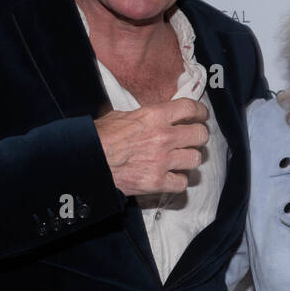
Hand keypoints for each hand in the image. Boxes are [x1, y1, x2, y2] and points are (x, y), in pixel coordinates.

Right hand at [94, 99, 209, 194]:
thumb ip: (143, 115)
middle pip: (200, 134)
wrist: (88, 161)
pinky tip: (171, 176)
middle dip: (199, 136)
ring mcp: (162, 161)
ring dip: (189, 159)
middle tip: (193, 139)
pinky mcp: (158, 182)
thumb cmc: (99, 138)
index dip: (200, 112)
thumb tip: (153, 115)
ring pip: (195, 159)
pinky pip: (182, 182)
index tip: (201, 116)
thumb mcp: (120, 115)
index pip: (190, 108)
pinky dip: (178, 181)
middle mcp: (163, 137)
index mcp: (154, 116)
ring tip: (181, 159)